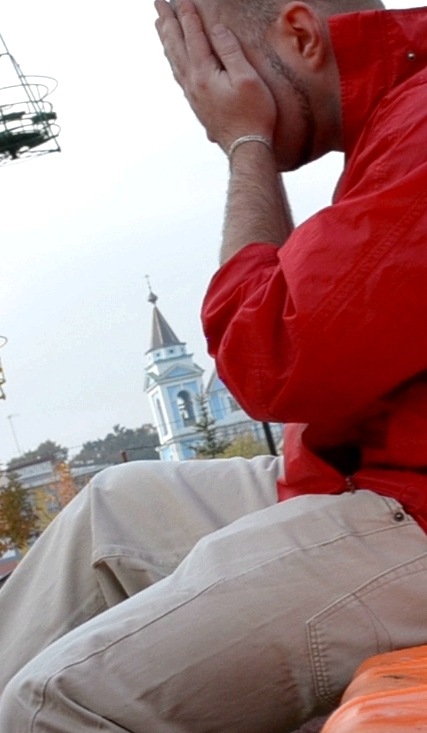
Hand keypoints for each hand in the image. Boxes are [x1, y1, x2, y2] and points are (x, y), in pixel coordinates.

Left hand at [154, 0, 276, 152]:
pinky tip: (173, 57)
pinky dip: (173, 59)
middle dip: (167, 21)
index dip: (187, 14)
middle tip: (158, 2)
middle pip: (176, 45)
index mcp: (204, 73)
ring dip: (166, 39)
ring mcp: (192, 95)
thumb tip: (217, 29)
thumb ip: (230, 51)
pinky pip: (178, 74)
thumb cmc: (253, 115)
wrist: (245, 148)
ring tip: (160, 23)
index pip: (193, 36)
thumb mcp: (247, 79)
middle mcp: (192, 83)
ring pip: (174, 60)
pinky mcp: (197, 104)